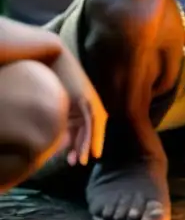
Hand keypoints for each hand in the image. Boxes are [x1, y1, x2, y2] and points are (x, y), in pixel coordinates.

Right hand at [51, 48, 106, 166]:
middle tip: (82, 162)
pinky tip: (85, 146)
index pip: (91, 126)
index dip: (88, 141)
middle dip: (88, 146)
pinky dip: (88, 135)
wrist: (55, 58)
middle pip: (94, 129)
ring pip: (93, 128)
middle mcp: (93, 103)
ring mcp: (90, 101)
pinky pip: (89, 121)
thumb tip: (61, 128)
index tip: (84, 156)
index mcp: (89, 103)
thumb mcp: (63, 97)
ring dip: (87, 145)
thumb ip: (66, 111)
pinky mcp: (85, 99)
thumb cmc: (56, 76)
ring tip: (81, 160)